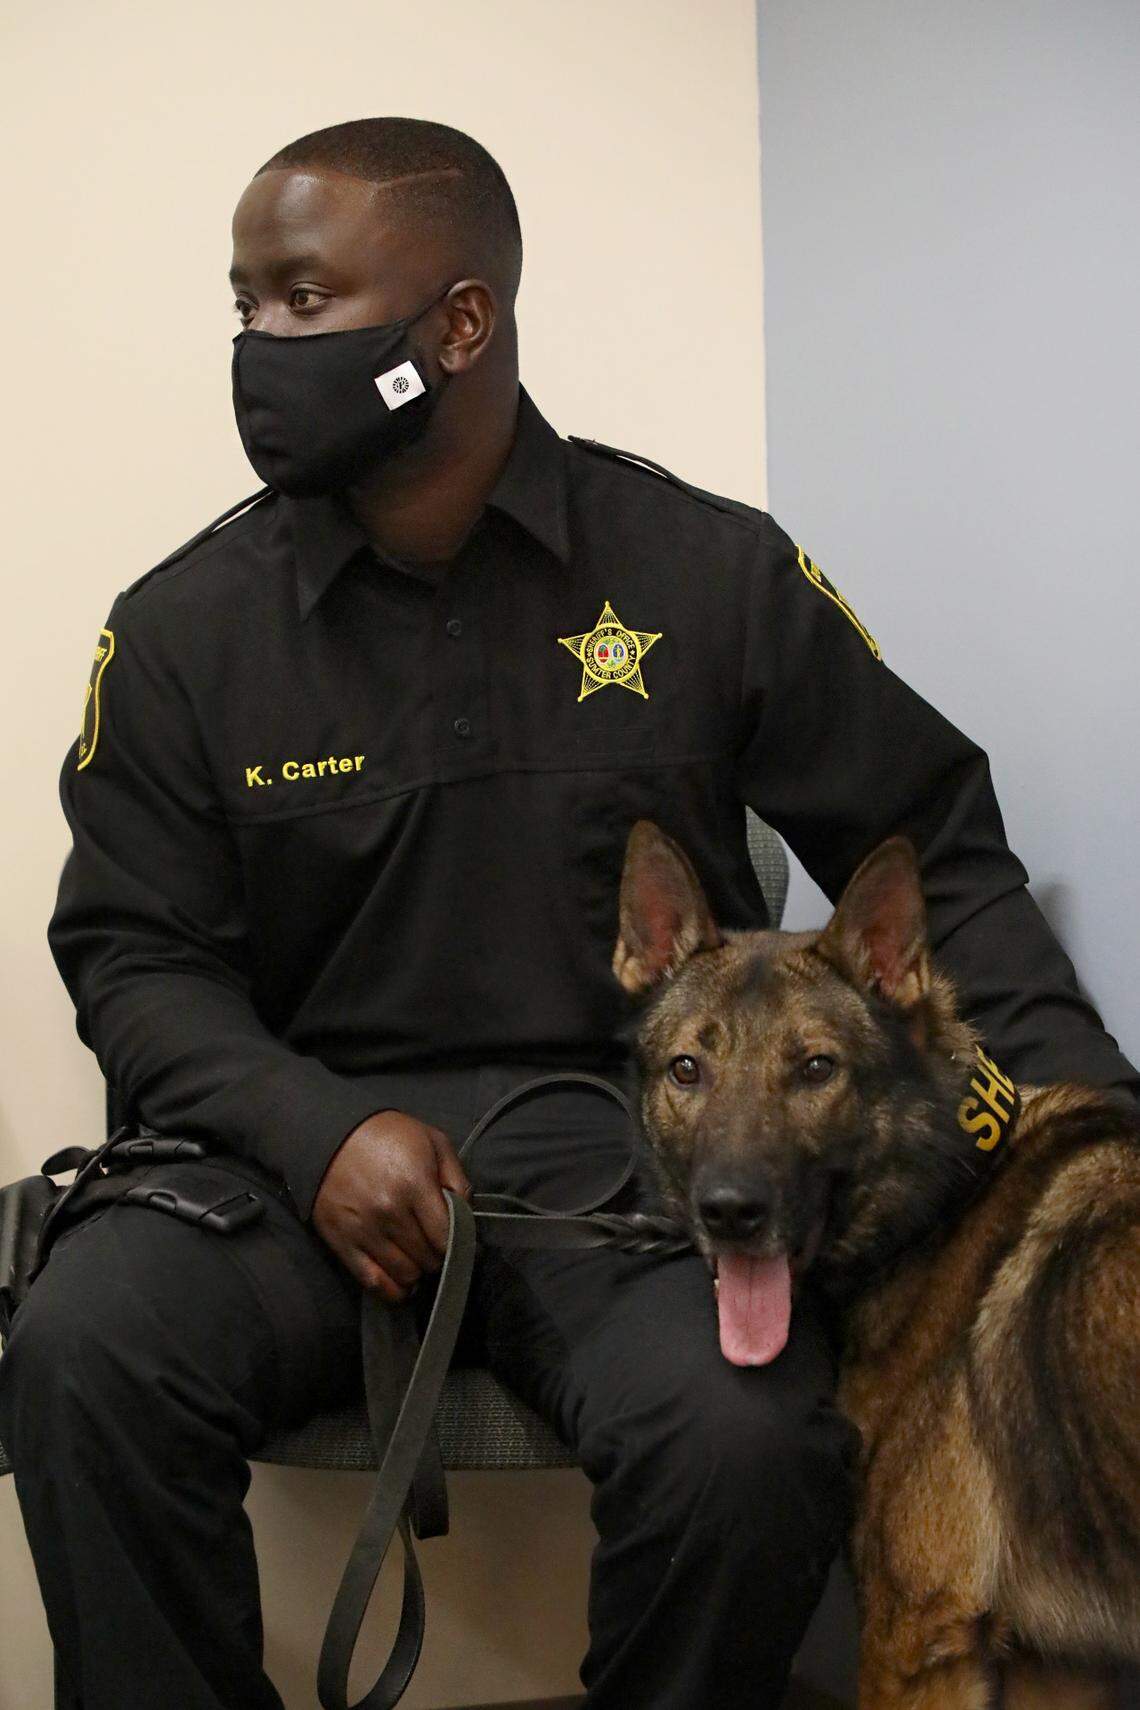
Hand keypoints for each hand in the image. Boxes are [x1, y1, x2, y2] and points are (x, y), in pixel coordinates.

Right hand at [311, 1110, 470, 1300]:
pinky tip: (402, 1283)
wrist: (330, 1134)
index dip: (458, 1243)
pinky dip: (392, 1291)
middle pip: (428, 1259)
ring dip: (417, 1272)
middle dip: (437, 1256)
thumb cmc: (388, 1135)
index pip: (447, 1238)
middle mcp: (389, 1213)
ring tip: (417, 1259)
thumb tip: (467, 1213)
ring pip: (405, 1275)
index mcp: (414, 1185)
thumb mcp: (432, 1141)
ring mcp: (364, 1231)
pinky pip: (373, 1283)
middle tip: (434, 1246)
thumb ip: (457, 1178)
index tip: (457, 1239)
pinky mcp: (342, 1243)